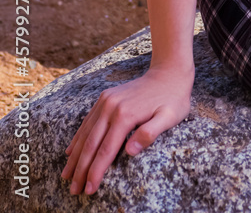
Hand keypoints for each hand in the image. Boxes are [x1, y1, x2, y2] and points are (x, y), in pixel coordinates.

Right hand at [61, 64, 194, 195]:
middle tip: (74, 190)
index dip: (96, 172)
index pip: (106, 150)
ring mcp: (106, 101)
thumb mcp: (170, 117)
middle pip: (91, 144)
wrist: (168, 71)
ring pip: (86, 133)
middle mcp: (111, 107)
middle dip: (81, 169)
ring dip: (75, 156)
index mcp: (126, 115)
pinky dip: (78, 138)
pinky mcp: (105, 97)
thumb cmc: (173, 98)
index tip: (88, 190)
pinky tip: (70, 151)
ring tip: (66, 176)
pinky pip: (87, 121)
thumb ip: (150, 133)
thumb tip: (130, 151)